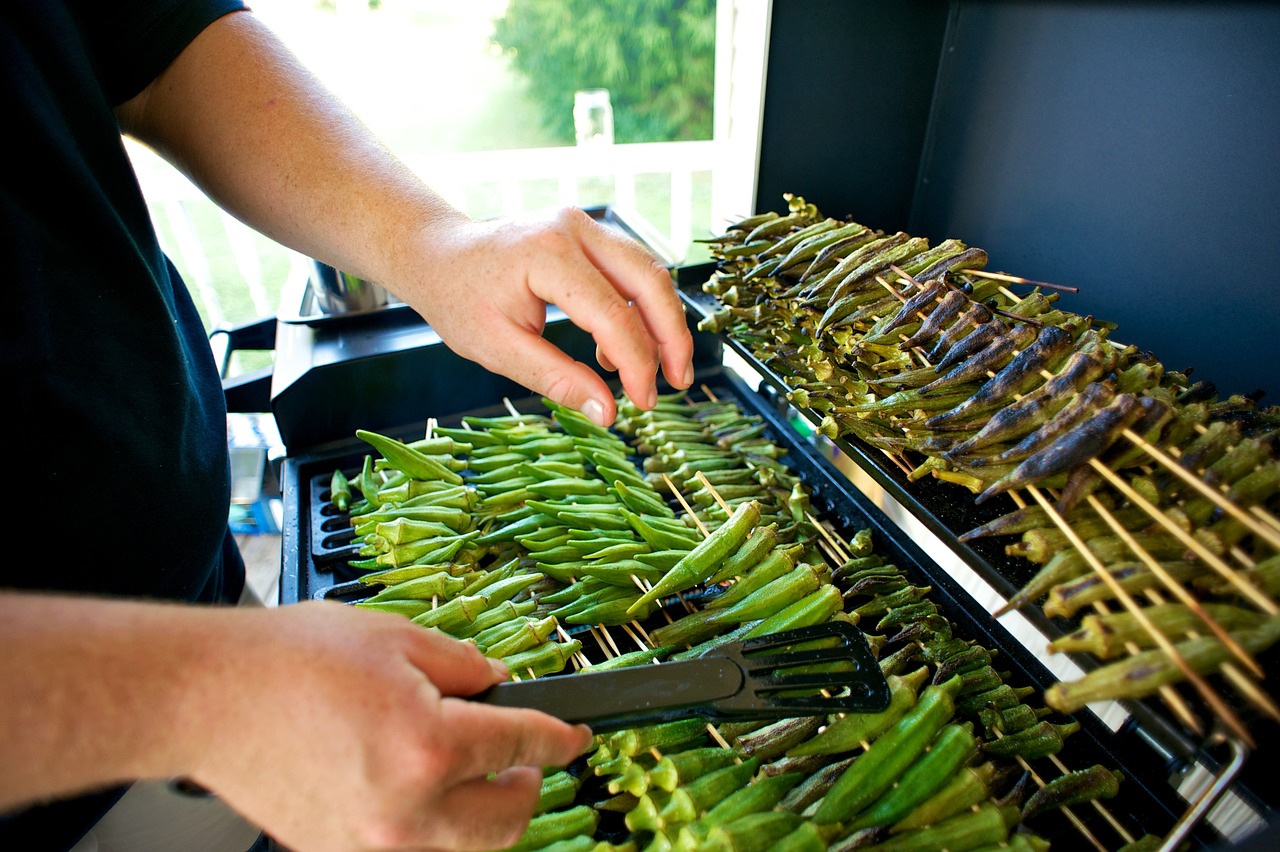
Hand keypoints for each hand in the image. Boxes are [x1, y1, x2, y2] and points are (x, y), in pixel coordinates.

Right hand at [185, 602, 592, 850]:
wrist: (208, 698)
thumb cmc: (290, 661)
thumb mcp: (397, 638)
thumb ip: (464, 666)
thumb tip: (498, 684)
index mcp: (429, 747)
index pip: (523, 747)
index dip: (560, 739)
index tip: (576, 736)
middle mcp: (407, 812)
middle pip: (507, 821)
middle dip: (526, 784)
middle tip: (520, 755)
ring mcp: (371, 844)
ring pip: (464, 847)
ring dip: (482, 813)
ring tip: (468, 772)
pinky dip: (431, 826)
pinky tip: (415, 786)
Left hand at [404, 207, 695, 425]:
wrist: (436, 254)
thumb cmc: (458, 299)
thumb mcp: (498, 349)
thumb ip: (556, 380)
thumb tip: (608, 413)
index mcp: (547, 255)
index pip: (613, 315)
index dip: (637, 364)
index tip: (642, 404)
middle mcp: (574, 229)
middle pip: (649, 281)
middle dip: (672, 337)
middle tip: (678, 383)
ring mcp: (584, 224)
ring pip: (649, 272)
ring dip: (662, 323)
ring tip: (656, 373)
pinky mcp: (589, 233)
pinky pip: (631, 270)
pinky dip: (639, 309)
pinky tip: (618, 351)